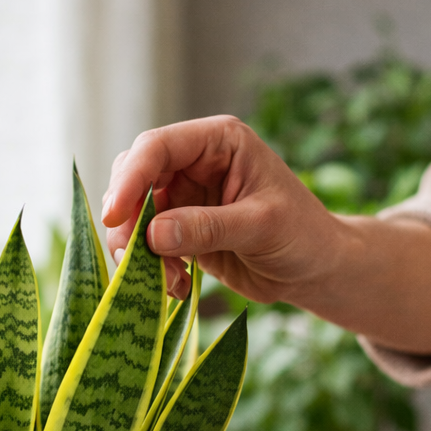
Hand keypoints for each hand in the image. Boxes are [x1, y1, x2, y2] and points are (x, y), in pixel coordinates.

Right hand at [102, 115, 341, 301]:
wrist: (316, 269)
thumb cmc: (302, 236)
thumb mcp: (259, 227)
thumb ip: (207, 228)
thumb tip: (152, 234)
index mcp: (218, 142)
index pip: (157, 148)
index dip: (130, 180)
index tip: (114, 218)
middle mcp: (195, 163)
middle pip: (135, 179)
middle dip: (128, 221)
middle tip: (134, 261)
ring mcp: (186, 197)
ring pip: (135, 216)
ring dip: (139, 252)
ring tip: (168, 282)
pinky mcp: (182, 231)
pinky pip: (148, 245)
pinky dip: (152, 268)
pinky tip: (178, 287)